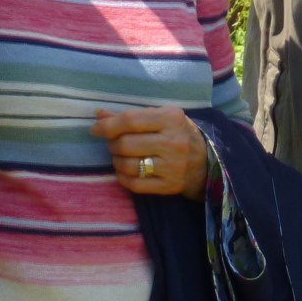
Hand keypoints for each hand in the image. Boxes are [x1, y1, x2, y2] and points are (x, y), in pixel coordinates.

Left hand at [93, 107, 208, 198]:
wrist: (205, 162)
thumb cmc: (177, 133)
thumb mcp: (160, 117)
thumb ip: (130, 116)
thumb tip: (98, 114)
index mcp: (171, 119)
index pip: (130, 120)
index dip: (108, 125)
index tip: (96, 129)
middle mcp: (173, 142)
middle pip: (126, 144)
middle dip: (112, 144)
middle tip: (113, 143)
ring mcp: (172, 166)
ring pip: (128, 165)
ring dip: (116, 161)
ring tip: (120, 156)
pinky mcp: (169, 186)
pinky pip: (135, 184)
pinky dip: (123, 177)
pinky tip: (125, 171)